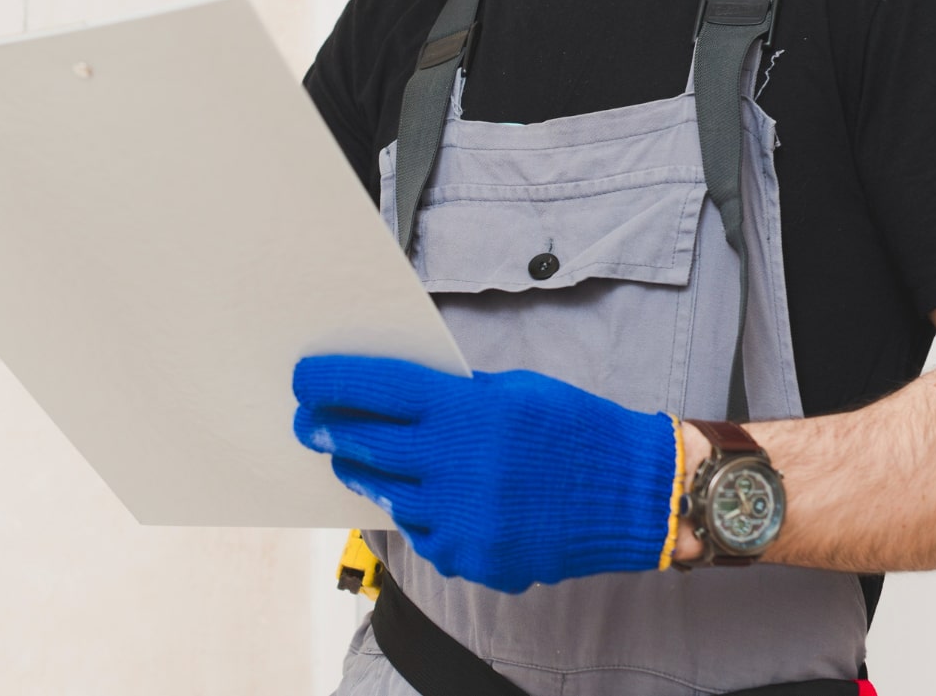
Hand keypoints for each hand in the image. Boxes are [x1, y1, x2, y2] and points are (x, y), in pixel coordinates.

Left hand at [292, 355, 681, 592]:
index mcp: (463, 411)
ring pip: (384, 492)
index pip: (373, 390)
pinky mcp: (469, 557)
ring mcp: (459, 518)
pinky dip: (416, 512)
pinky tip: (427, 497)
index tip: (303, 379)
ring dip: (363, 472)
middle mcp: (454, 466)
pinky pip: (421, 532)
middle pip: (363, 444)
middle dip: (326, 430)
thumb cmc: (571, 429)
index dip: (330, 382)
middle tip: (309, 424)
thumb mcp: (510, 389)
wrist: (632, 495)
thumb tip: (390, 393)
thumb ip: (451, 394)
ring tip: (354, 458)